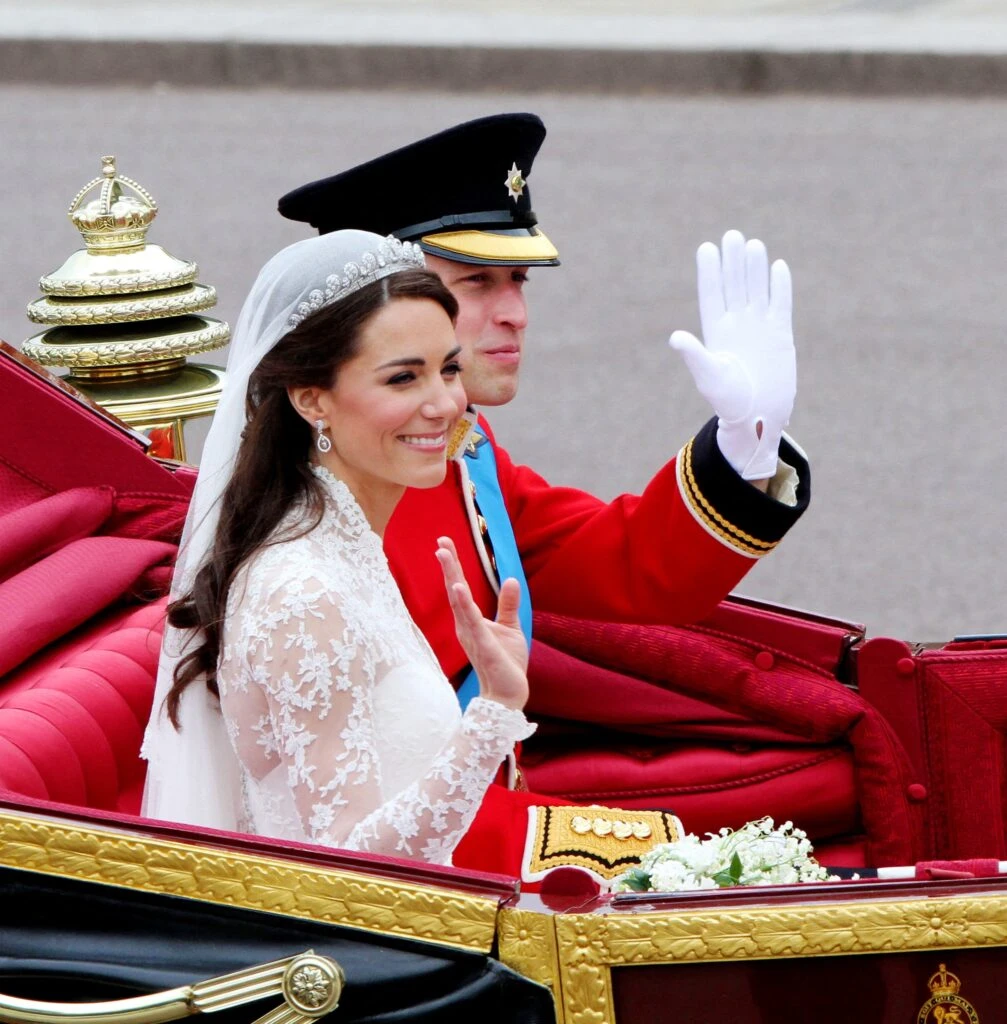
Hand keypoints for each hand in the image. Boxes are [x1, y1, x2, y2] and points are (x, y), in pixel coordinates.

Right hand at [435, 537, 528, 710]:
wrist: (508, 695)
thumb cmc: (506, 663)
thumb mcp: (510, 627)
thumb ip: (508, 604)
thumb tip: (511, 579)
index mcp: (471, 620)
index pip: (460, 588)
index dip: (452, 566)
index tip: (444, 543)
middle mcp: (466, 626)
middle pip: (455, 591)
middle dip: (448, 566)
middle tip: (440, 543)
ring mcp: (472, 636)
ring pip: (460, 604)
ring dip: (453, 579)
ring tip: (445, 557)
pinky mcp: (483, 646)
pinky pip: (473, 623)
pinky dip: (465, 605)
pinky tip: (458, 588)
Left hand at [669, 230, 795, 480]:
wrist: (758, 415)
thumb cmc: (728, 400)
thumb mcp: (708, 376)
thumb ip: (694, 355)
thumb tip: (675, 337)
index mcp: (716, 332)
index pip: (712, 295)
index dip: (710, 272)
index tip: (706, 248)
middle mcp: (737, 325)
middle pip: (734, 286)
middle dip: (732, 262)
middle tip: (731, 235)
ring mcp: (759, 327)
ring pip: (756, 289)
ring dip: (754, 268)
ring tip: (751, 244)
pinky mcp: (780, 334)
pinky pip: (780, 304)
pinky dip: (780, 286)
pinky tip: (777, 266)